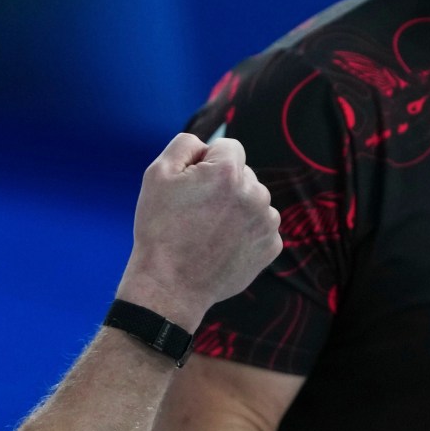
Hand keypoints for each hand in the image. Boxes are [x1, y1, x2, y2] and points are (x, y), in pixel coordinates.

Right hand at [120, 134, 281, 327]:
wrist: (170, 285)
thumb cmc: (160, 229)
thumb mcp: (158, 174)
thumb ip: (185, 145)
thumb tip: (206, 145)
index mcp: (228, 172)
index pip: (228, 147)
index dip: (206, 162)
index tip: (193, 185)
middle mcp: (255, 194)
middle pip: (243, 174)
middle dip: (224, 185)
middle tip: (196, 212)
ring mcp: (267, 222)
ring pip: (253, 200)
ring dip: (236, 208)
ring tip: (208, 231)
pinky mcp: (271, 246)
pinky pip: (260, 226)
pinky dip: (245, 232)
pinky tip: (222, 246)